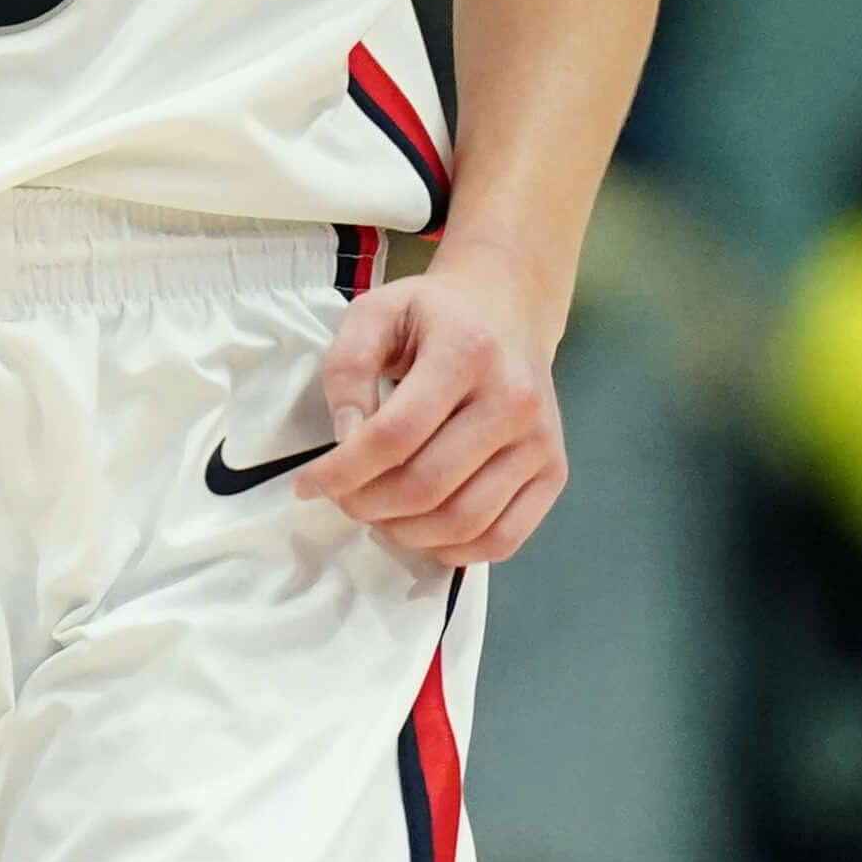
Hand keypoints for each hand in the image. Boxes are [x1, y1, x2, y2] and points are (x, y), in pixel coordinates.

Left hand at [295, 241, 570, 566]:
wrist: (509, 310)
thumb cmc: (434, 316)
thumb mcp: (376, 312)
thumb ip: (348, 367)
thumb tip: (346, 438)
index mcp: (468, 351)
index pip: (395, 435)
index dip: (342, 471)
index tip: (307, 484)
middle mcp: (514, 399)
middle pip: (427, 484)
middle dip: (367, 505)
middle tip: (342, 498)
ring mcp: (541, 441)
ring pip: (463, 521)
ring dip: (404, 533)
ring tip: (376, 513)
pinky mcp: (554, 471)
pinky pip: (502, 539)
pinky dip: (452, 550)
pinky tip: (420, 529)